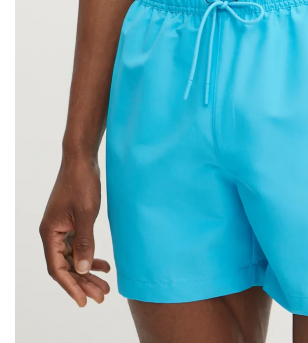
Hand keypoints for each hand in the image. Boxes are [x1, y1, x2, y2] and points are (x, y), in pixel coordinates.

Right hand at [40, 157, 110, 306]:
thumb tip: (83, 270)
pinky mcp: (71, 222)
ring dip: (88, 271)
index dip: (71, 286)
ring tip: (105, 285)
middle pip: (66, 266)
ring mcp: (61, 228)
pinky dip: (90, 255)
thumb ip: (85, 242)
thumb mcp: (86, 214)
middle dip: (83, 282)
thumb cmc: (82, 183)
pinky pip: (78, 246)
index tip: (84, 301)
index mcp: (50, 233)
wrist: (81, 159)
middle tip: (101, 296)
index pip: (57, 268)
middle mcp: (52, 233)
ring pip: (73, 257)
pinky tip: (104, 264)